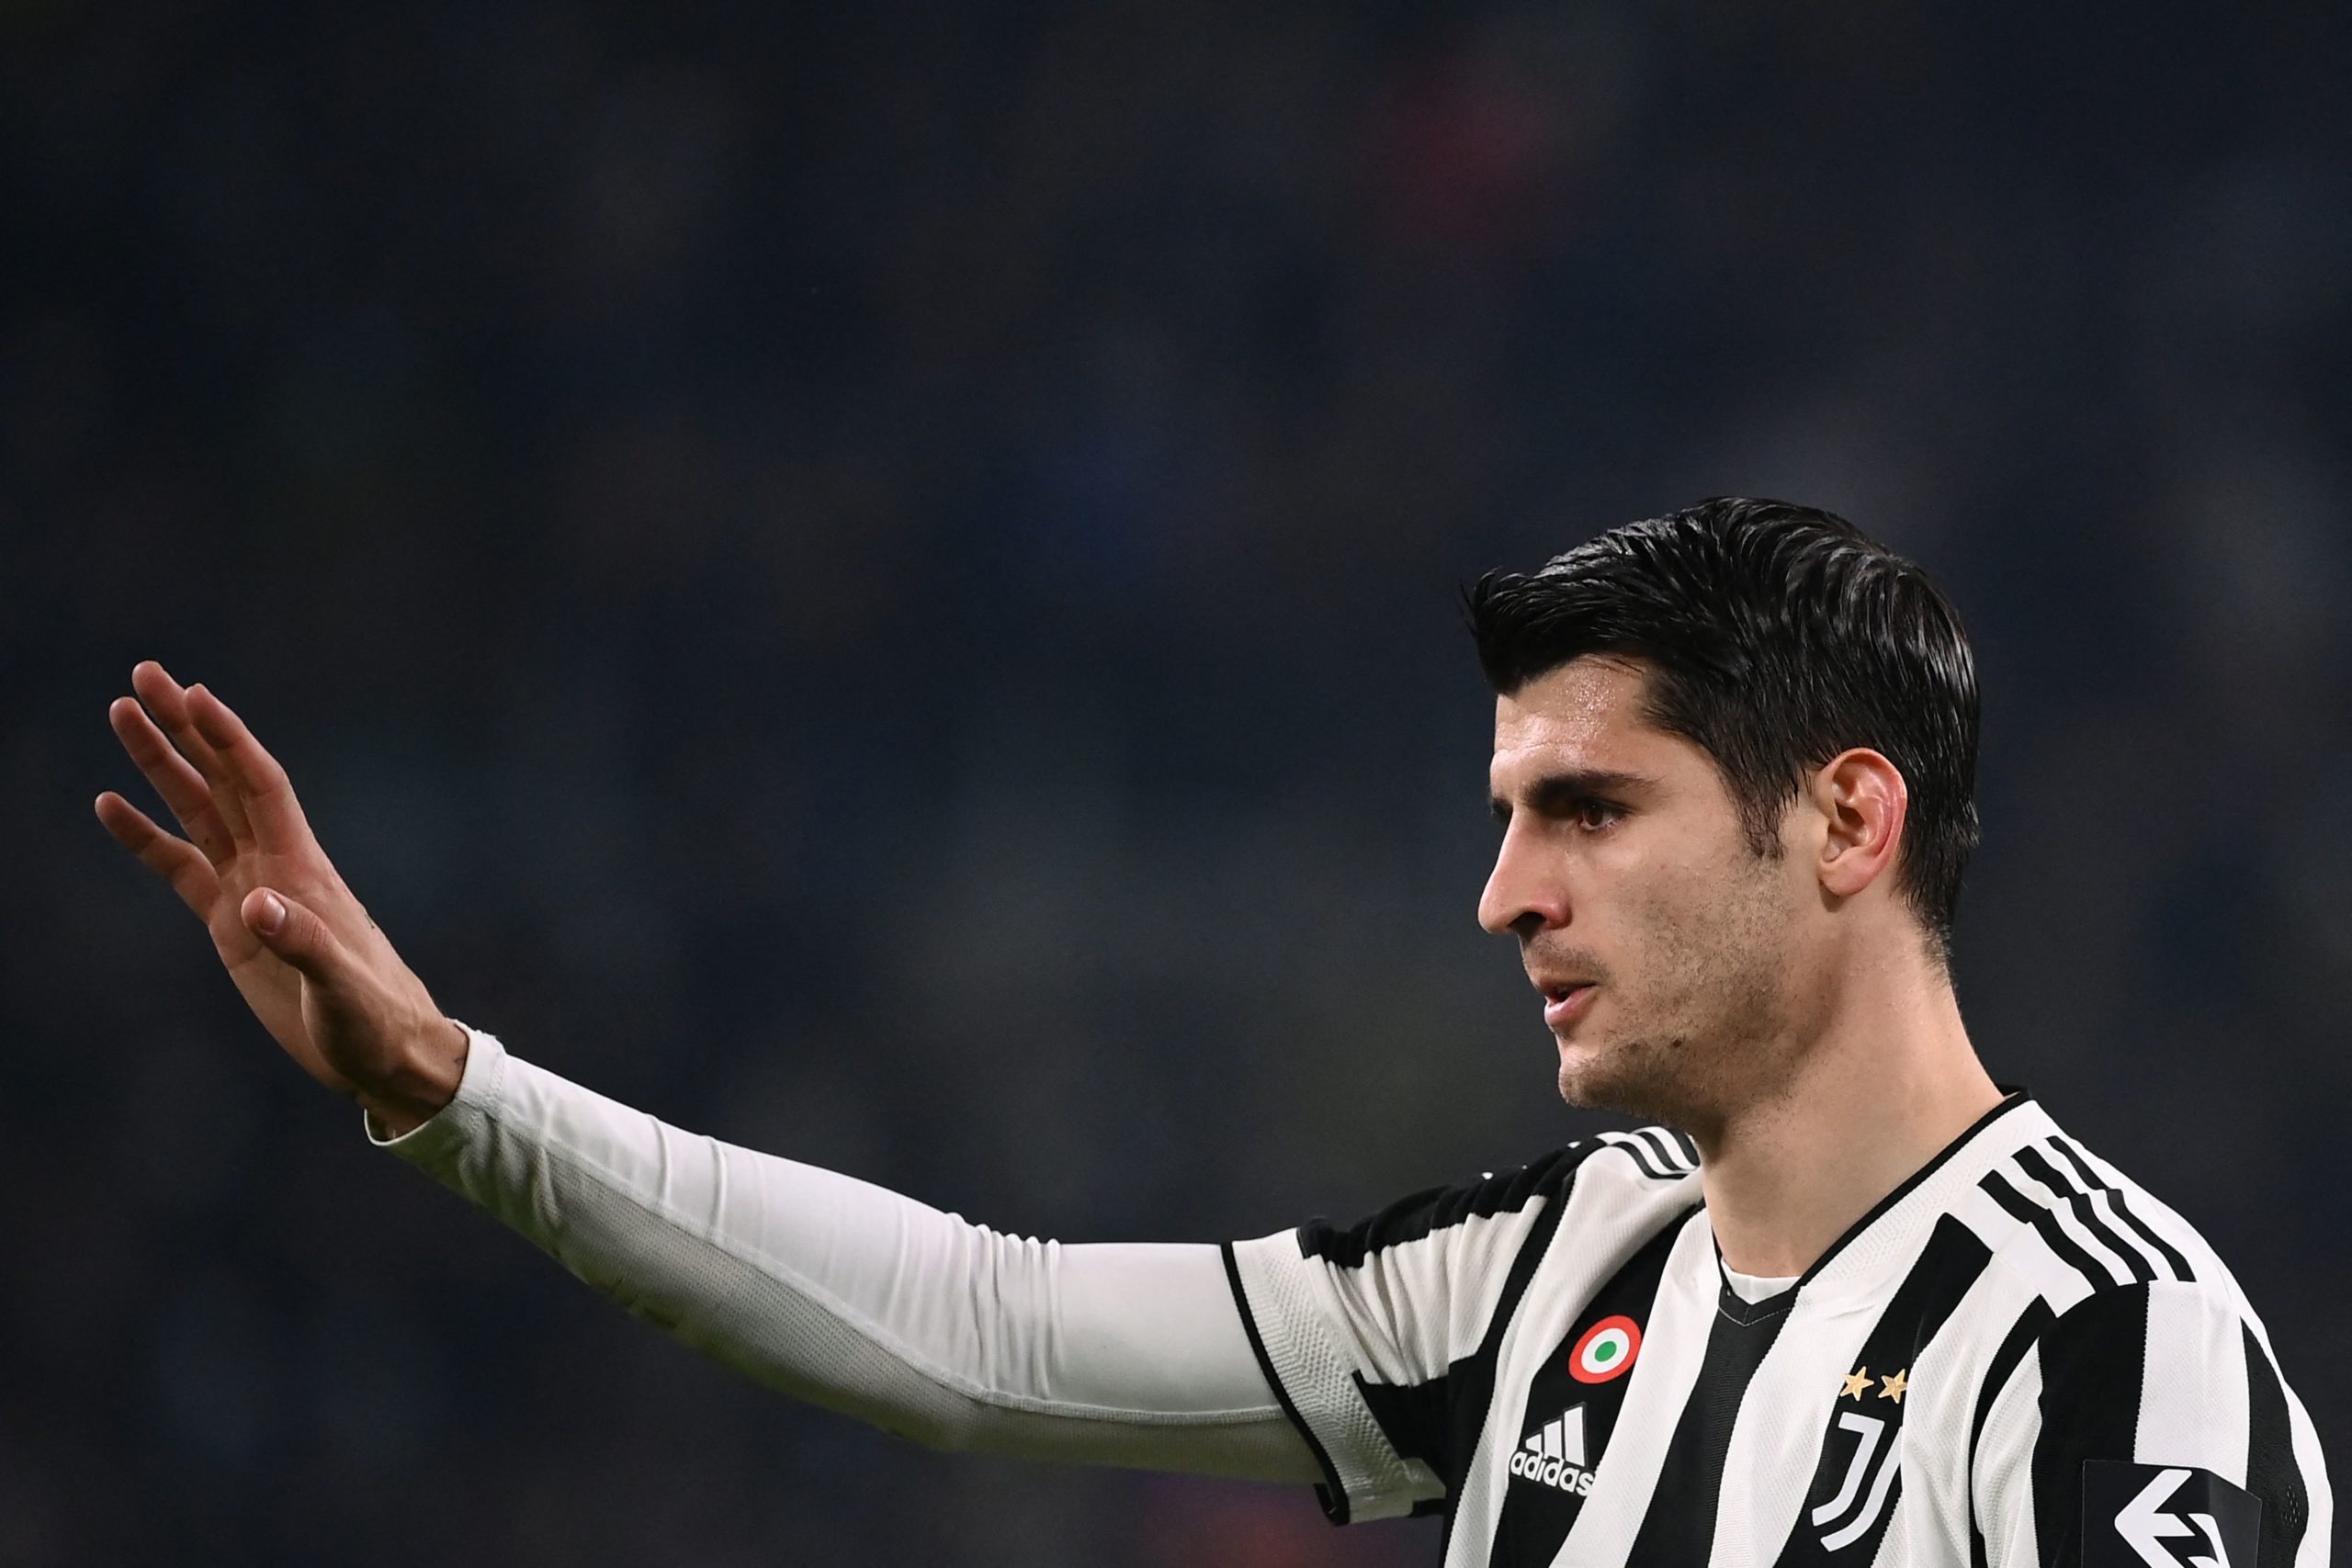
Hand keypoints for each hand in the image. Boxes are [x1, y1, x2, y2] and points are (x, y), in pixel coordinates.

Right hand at [95, 661, 465, 1133]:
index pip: (259, 784)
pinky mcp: (232, 926)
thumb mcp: (342, 988)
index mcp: (302, 869)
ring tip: (120, 714)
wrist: (384, 1053)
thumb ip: (302, 944)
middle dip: (185, 727)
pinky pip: (181, 867)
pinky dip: (145, 836)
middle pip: (222, 779)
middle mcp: (274, 866)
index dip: (229, 738)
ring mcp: (251, 891)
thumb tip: (252, 905)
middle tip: (143, 675)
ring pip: (197, 811)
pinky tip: (111, 805)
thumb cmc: (375, 1020)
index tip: (192, 693)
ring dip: (161, 764)